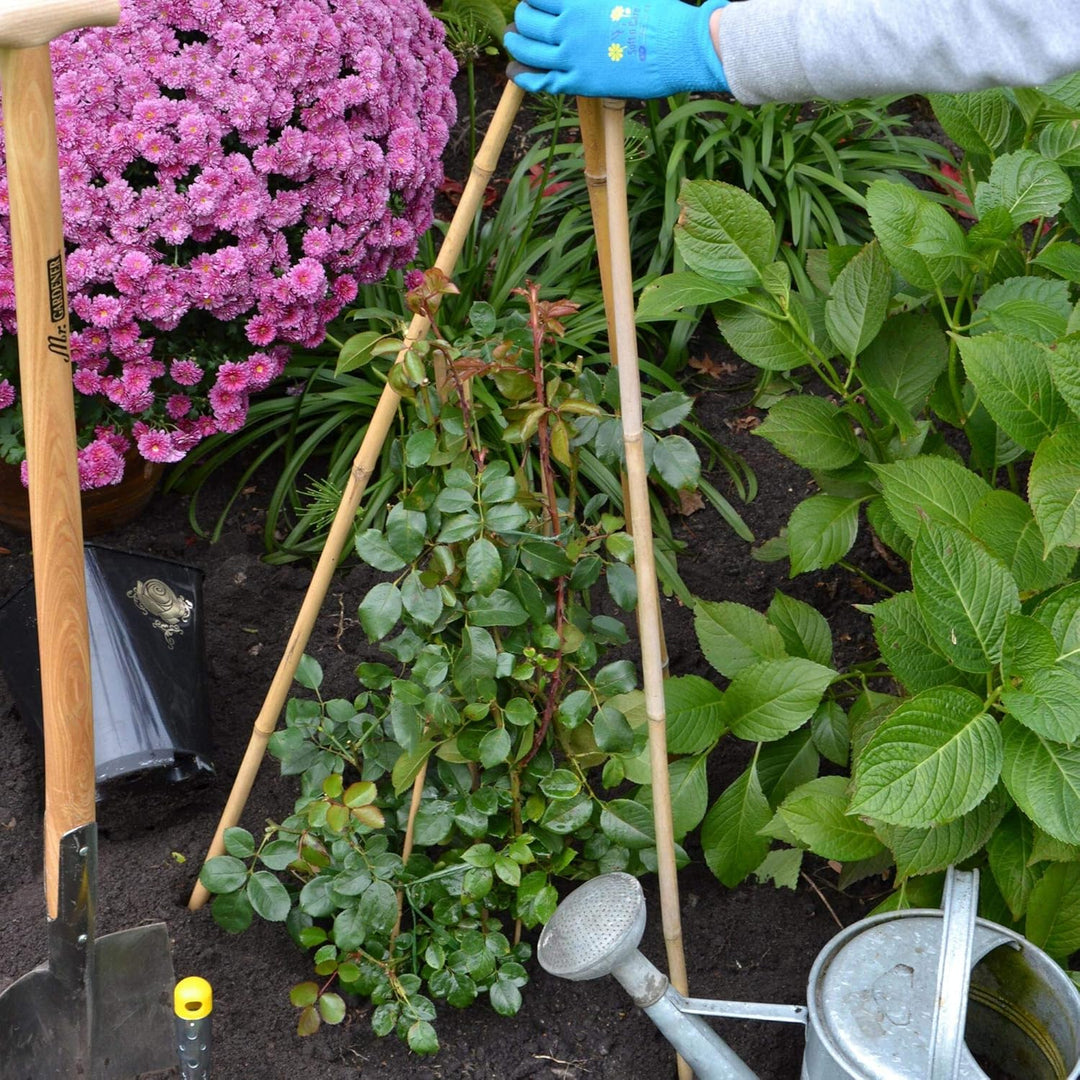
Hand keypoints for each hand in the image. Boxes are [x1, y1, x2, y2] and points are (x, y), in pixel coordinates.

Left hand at [505, 0, 727, 99]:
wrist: (675, 45)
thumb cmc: (656, 13)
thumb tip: (578, 1)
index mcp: (578, 0)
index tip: (534, 1)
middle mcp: (569, 26)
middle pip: (528, 20)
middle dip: (521, 18)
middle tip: (520, 20)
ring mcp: (572, 56)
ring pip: (528, 50)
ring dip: (515, 44)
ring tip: (512, 41)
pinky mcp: (580, 82)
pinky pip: (541, 81)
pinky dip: (523, 76)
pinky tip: (514, 72)